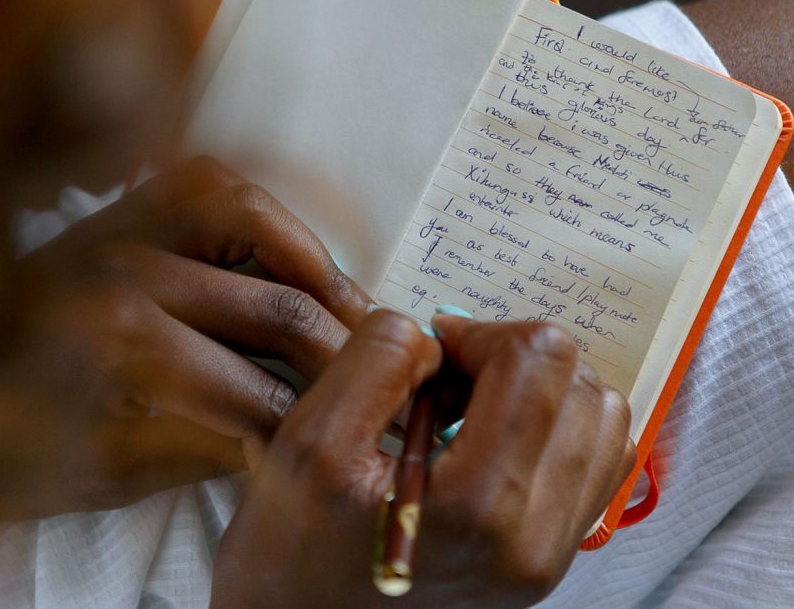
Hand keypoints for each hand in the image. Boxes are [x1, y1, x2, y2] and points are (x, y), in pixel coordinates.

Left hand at [16, 155, 371, 508]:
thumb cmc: (7, 433)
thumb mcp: (113, 472)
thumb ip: (216, 446)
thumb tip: (299, 435)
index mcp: (122, 346)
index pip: (260, 393)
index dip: (311, 430)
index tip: (345, 446)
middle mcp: (130, 266)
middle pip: (282, 310)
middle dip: (341, 361)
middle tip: (381, 392)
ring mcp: (127, 219)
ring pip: (268, 232)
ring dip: (324, 282)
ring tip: (357, 326)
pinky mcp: (129, 197)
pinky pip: (228, 189)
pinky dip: (277, 225)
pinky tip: (302, 268)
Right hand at [211, 312, 633, 607]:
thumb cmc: (293, 557)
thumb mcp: (308, 442)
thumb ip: (377, 360)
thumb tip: (436, 335)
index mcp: (482, 505)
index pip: (538, 359)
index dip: (479, 332)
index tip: (430, 355)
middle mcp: (536, 539)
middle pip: (581, 384)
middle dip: (510, 360)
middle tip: (446, 381)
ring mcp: (549, 556)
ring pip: (601, 422)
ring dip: (537, 392)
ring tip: (468, 409)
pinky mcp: (546, 561)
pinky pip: (592, 464)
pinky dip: (549, 429)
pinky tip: (486, 439)